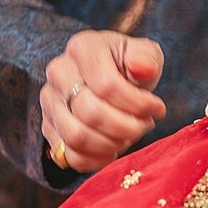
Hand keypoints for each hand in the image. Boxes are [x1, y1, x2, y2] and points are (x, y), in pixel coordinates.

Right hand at [40, 30, 165, 171]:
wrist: (108, 76)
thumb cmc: (129, 65)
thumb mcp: (144, 54)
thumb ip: (146, 58)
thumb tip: (142, 67)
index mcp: (82, 47)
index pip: (106, 84)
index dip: (137, 104)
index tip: (158, 109)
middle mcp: (58, 72)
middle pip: (89, 112)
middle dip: (126, 126)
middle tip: (145, 126)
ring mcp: (49, 101)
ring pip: (76, 136)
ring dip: (111, 144)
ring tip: (130, 136)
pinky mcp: (48, 126)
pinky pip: (68, 154)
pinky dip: (94, 160)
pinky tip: (114, 151)